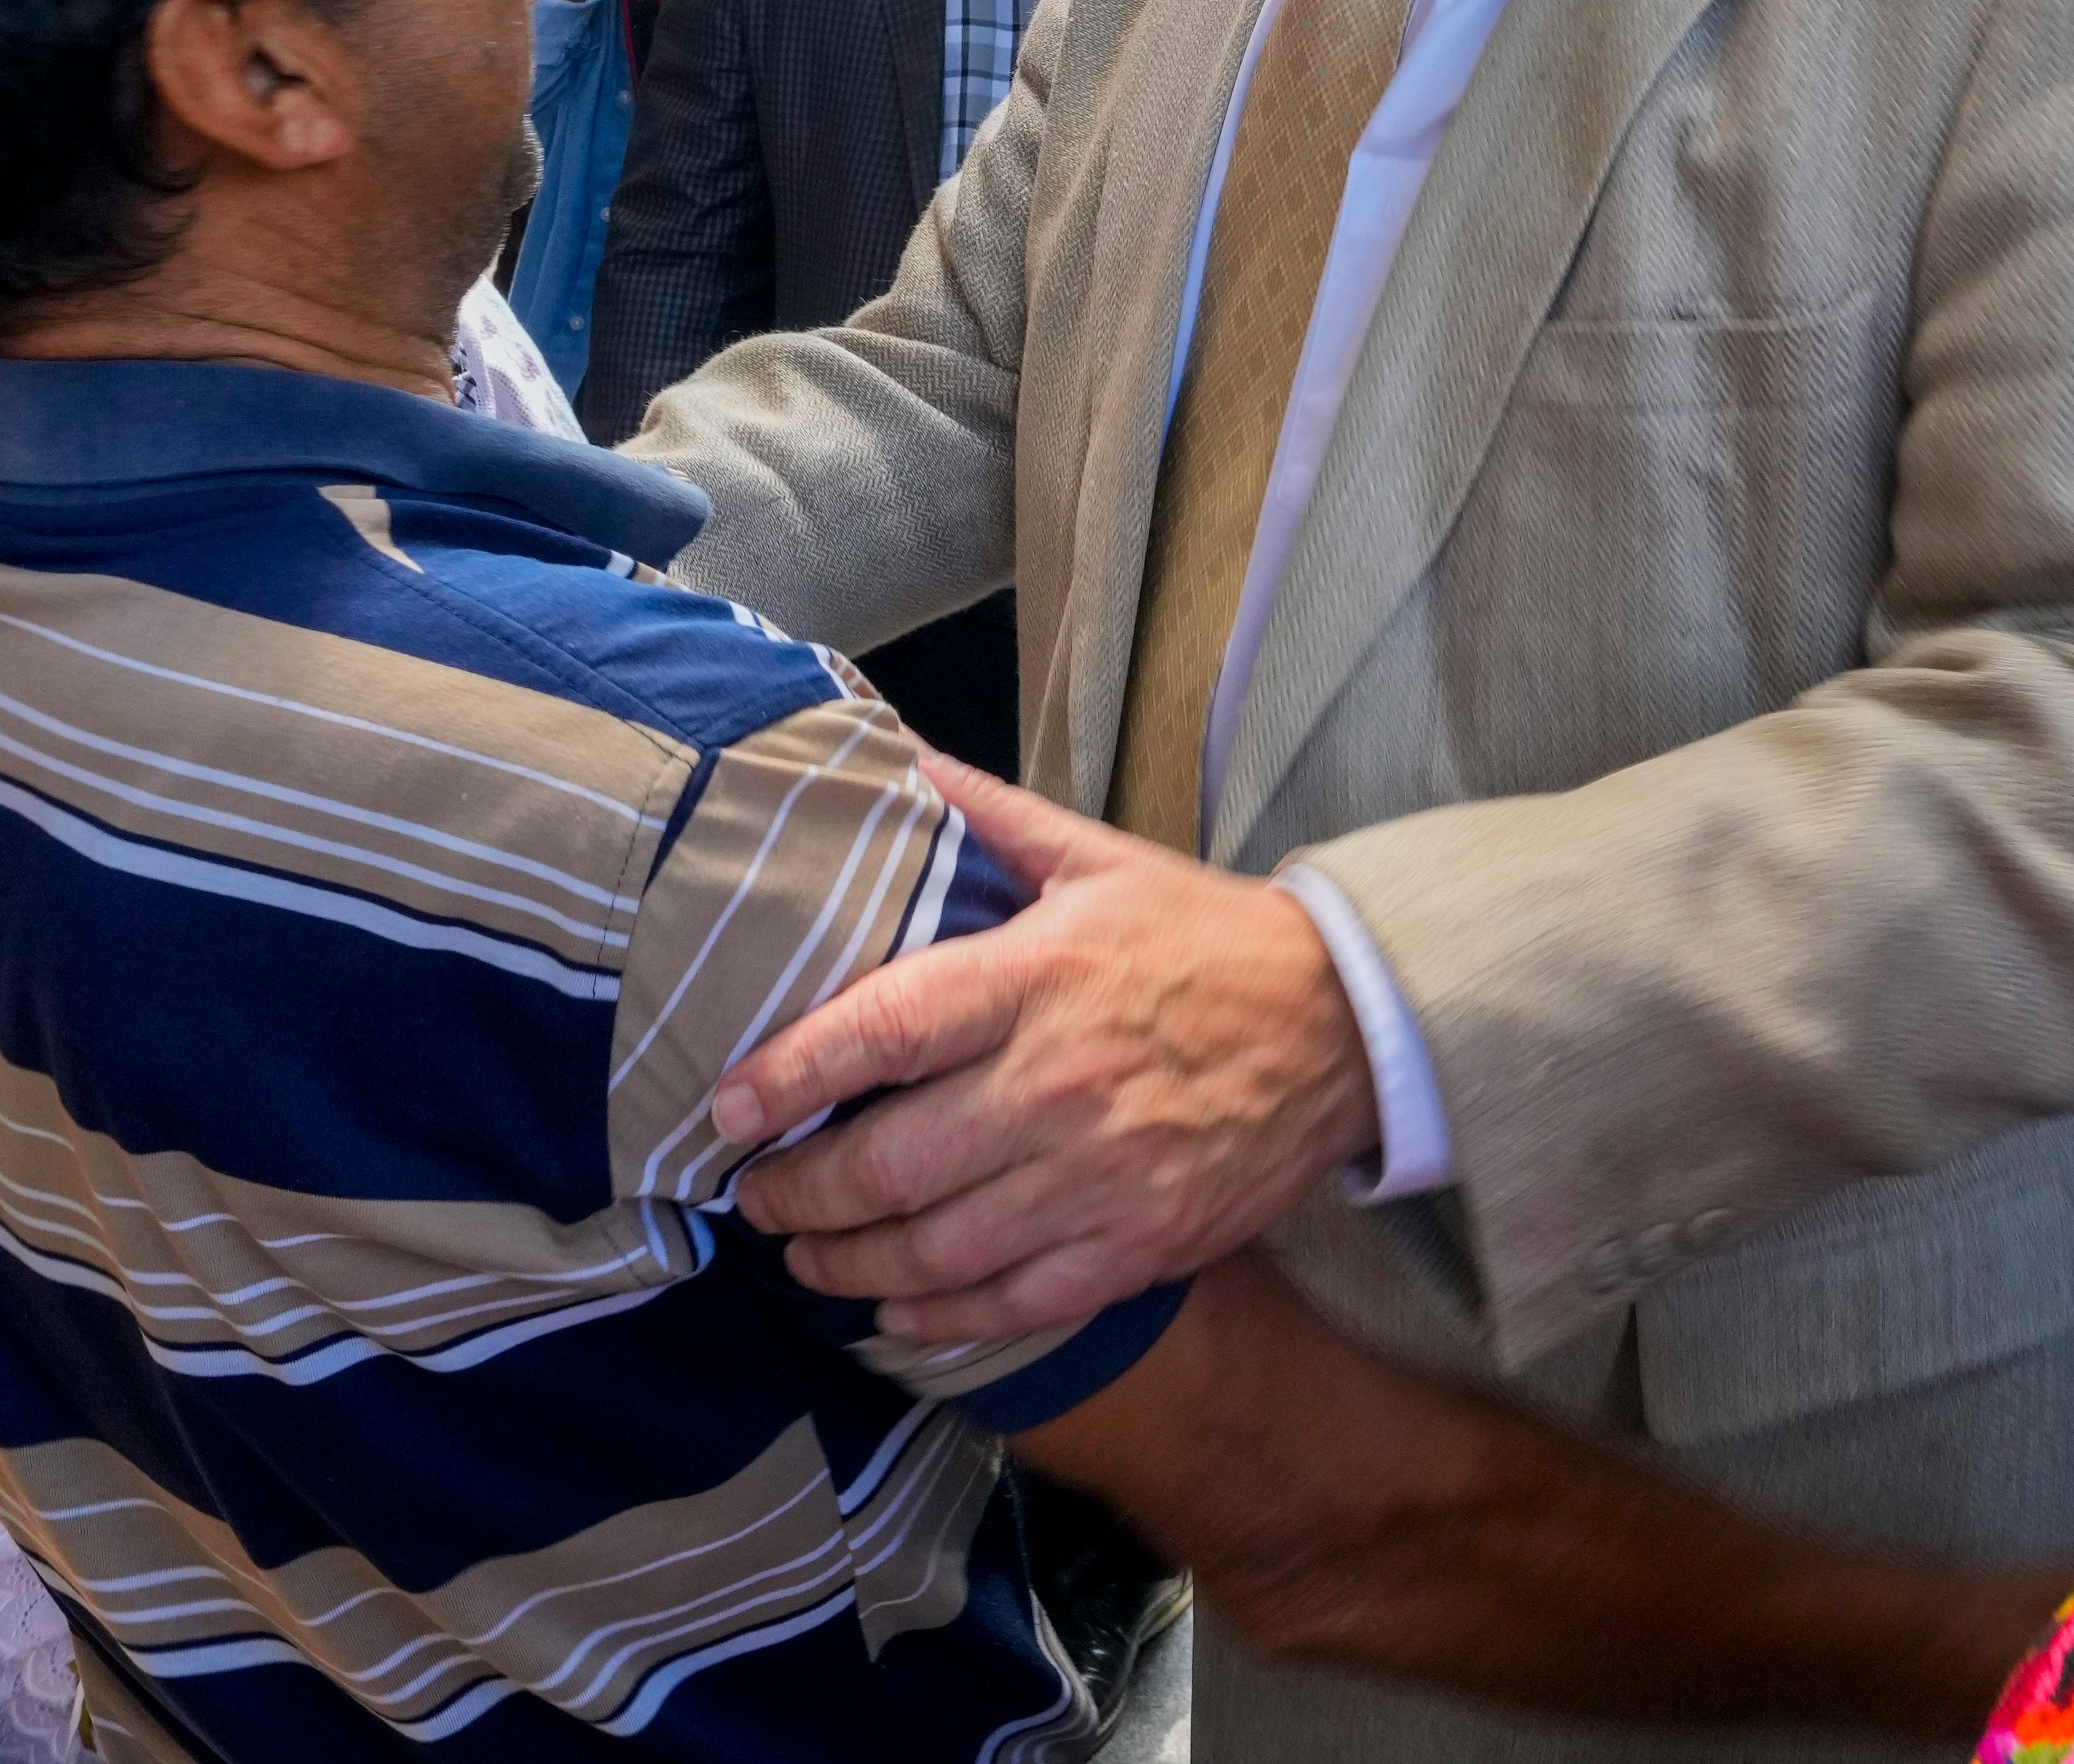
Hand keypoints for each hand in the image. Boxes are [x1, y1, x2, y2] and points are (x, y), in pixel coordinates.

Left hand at [710, 757, 1380, 1340]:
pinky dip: (936, 1315)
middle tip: (754, 1195)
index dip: (788, 1078)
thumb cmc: (1203, 939)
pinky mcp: (1138, 1246)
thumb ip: (985, 817)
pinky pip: (1011, 1302)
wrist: (1346, 1024)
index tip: (728, 1109)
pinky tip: (892, 1305)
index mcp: (1035, 978)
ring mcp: (1098, 1179)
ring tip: (804, 1253)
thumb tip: (891, 758)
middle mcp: (1055, 1085)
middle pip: (890, 1164)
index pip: (880, 1031)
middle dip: (798, 1193)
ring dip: (847, 1262)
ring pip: (937, 1248)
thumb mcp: (1096, 859)